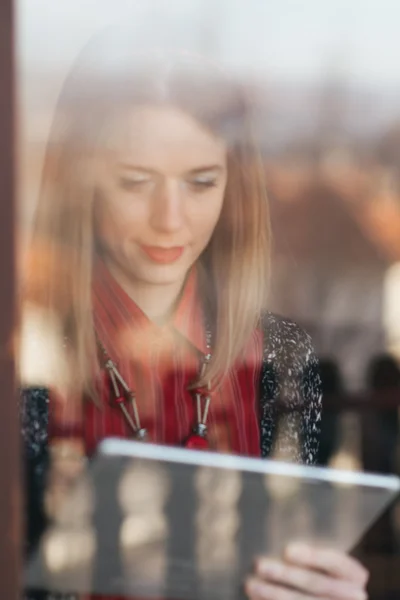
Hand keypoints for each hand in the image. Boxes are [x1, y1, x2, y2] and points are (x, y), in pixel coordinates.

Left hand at [245, 543, 368, 599]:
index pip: (336, 563)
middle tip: (259, 564)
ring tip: (250, 584)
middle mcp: (353, 596)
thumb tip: (281, 543)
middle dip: (286, 575)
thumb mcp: (325, 558)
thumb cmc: (324, 569)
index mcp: (355, 575)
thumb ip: (310, 552)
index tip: (287, 550)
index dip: (312, 556)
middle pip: (317, 584)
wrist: (330, 592)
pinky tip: (256, 599)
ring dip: (275, 595)